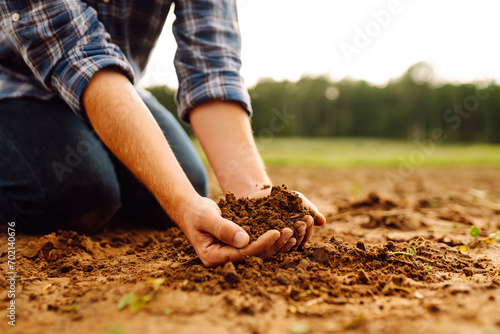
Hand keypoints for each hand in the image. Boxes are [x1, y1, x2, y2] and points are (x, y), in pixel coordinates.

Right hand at [178, 196, 297, 266]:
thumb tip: (245, 240)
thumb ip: (223, 228)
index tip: (277, 231)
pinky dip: (271, 239)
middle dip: (274, 244)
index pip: (243, 253)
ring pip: (258, 253)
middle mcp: (224, 260)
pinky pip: (257, 246)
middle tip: (291, 231)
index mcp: (213, 257)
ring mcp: (231, 255)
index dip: (262, 243)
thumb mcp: (207, 217)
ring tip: (293, 232)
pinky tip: (285, 231)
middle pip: (254, 256)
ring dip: (276, 244)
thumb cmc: (196, 212)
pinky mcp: (238, 247)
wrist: (191, 210)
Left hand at [246, 188, 325, 249]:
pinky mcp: (255, 242)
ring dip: (286, 240)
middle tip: (300, 224)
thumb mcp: (297, 201)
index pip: (304, 238)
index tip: (308, 218)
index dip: (308, 229)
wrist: (259, 193)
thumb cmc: (282, 198)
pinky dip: (269, 240)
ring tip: (289, 229)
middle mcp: (283, 243)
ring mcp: (270, 244)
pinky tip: (274, 232)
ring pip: (280, 248)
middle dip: (299, 234)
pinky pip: (263, 246)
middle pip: (294, 244)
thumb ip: (310, 210)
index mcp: (295, 236)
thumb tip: (323, 221)